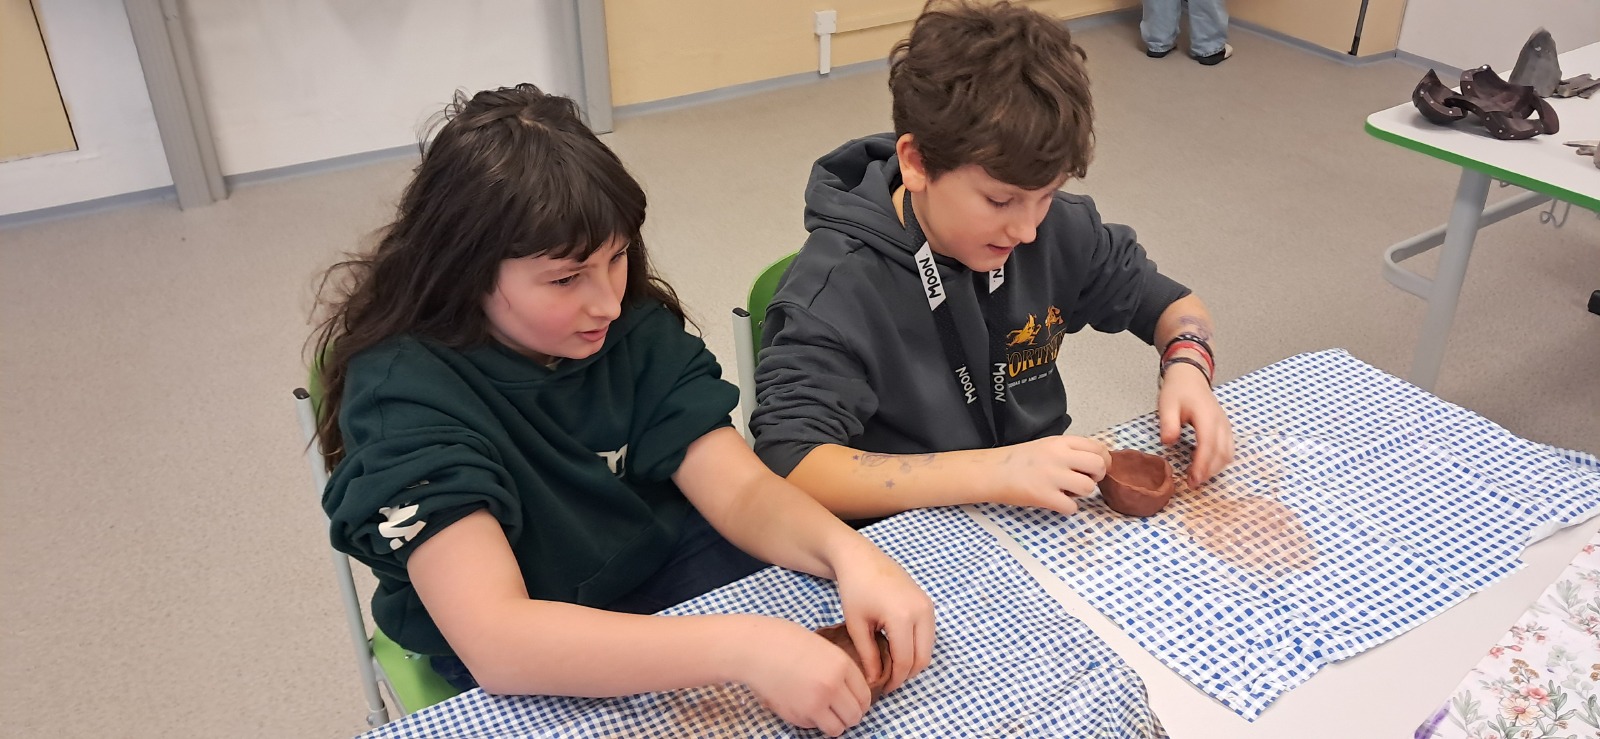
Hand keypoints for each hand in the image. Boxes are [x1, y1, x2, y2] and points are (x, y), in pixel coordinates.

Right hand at [733, 616, 872, 735]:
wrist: (755, 648)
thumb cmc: (786, 642)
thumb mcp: (823, 648)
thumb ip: (840, 669)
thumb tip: (853, 692)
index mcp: (842, 665)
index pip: (865, 695)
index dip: (860, 702)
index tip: (853, 702)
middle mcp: (832, 686)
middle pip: (855, 715)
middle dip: (849, 715)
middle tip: (839, 709)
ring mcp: (815, 703)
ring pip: (838, 728)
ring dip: (834, 723)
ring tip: (824, 712)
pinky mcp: (797, 715)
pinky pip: (815, 727)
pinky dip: (813, 722)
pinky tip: (803, 705)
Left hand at [832, 543, 935, 694]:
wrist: (860, 558)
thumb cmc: (854, 589)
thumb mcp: (857, 625)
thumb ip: (868, 655)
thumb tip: (875, 680)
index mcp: (902, 617)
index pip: (905, 660)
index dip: (895, 679)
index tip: (883, 688)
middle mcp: (922, 612)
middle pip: (923, 658)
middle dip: (907, 674)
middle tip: (889, 682)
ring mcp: (928, 606)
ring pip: (929, 648)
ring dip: (913, 661)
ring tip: (893, 667)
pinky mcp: (928, 603)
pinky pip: (928, 635)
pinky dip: (917, 647)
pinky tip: (898, 650)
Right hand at [988, 435, 1111, 514]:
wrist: (991, 471)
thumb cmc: (1018, 460)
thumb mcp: (1046, 445)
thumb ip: (1069, 450)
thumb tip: (1096, 461)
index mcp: (1060, 442)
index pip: (1098, 447)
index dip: (1103, 460)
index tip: (1095, 468)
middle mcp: (1059, 456)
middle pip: (1099, 466)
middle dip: (1097, 476)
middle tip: (1084, 480)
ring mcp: (1052, 476)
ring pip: (1088, 488)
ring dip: (1081, 494)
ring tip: (1066, 491)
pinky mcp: (1044, 496)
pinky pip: (1072, 507)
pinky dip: (1067, 508)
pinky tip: (1056, 502)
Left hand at [1156, 363, 1233, 486]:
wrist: (1190, 377)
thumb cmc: (1178, 391)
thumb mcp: (1167, 404)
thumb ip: (1168, 423)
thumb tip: (1168, 443)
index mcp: (1207, 416)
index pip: (1208, 444)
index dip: (1202, 464)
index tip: (1193, 479)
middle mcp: (1221, 423)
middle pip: (1221, 453)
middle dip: (1208, 471)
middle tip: (1192, 484)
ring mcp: (1226, 426)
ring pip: (1228, 454)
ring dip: (1215, 469)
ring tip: (1197, 478)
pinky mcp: (1226, 429)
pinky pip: (1229, 449)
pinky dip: (1220, 462)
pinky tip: (1206, 467)